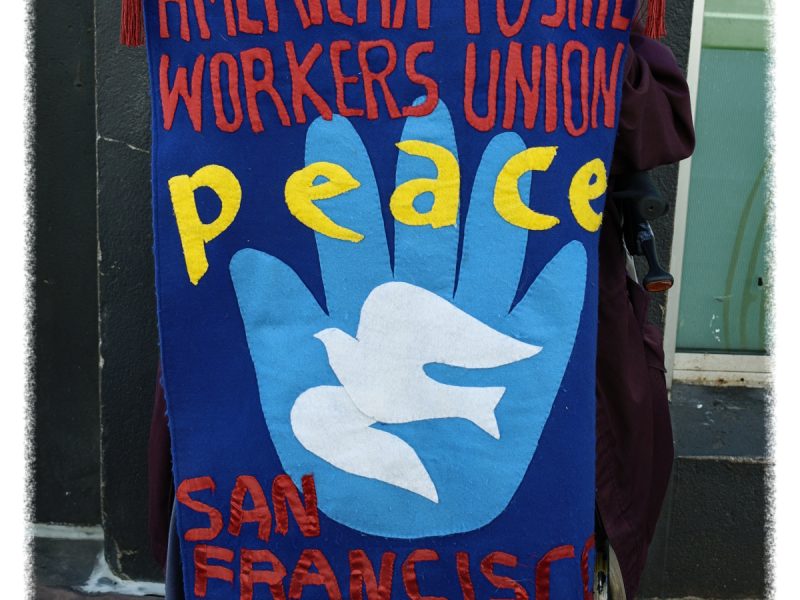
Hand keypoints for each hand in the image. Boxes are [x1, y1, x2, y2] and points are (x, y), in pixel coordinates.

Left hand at [230, 100, 585, 537]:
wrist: (410, 523)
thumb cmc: (345, 461)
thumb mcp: (296, 397)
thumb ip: (281, 328)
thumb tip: (248, 258)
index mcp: (366, 314)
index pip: (352, 237)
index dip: (341, 186)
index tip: (331, 129)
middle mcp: (424, 312)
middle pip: (427, 230)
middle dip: (427, 175)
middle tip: (426, 115)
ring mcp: (477, 336)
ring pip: (489, 259)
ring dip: (498, 211)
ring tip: (505, 152)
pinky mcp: (525, 371)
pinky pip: (545, 326)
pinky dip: (555, 292)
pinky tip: (564, 248)